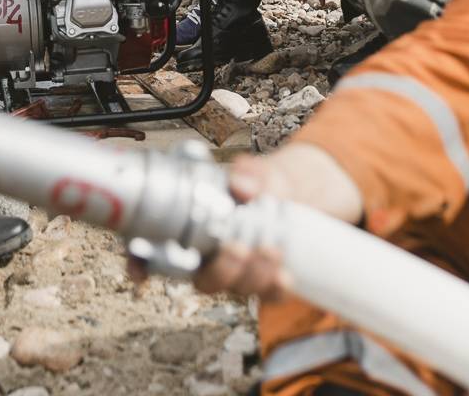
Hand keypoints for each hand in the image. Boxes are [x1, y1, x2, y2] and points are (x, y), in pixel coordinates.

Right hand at [191, 146, 363, 299]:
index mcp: (201, 226)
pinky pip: (269, 295)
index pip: (175, 252)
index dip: (165, 261)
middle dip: (223, 270)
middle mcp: (216, 256)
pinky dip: (276, 288)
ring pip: (239, 288)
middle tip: (238, 249)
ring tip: (271, 250)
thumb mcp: (261, 173)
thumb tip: (240, 184)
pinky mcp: (271, 283)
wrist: (303, 193)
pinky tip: (285, 276)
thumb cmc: (270, 182)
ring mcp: (243, 272)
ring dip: (254, 274)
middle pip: (207, 280)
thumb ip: (251, 175)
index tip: (176, 257)